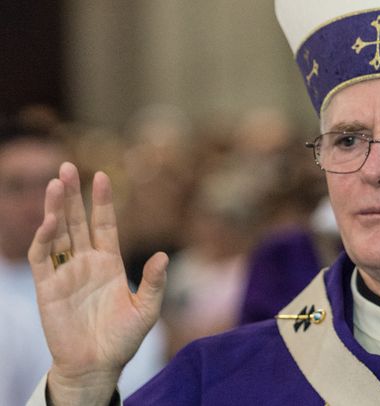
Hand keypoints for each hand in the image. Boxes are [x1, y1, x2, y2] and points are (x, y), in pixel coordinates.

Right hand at [28, 162, 167, 404]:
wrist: (97, 365)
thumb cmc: (123, 338)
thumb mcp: (146, 310)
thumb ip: (153, 283)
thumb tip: (162, 255)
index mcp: (109, 262)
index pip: (105, 224)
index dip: (103, 202)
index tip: (102, 175)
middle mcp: (86, 262)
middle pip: (77, 221)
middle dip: (73, 195)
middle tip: (67, 166)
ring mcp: (65, 272)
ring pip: (58, 233)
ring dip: (56, 209)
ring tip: (57, 182)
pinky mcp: (47, 287)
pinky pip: (43, 258)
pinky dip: (44, 239)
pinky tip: (50, 221)